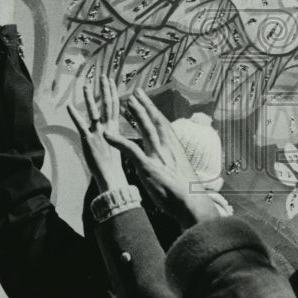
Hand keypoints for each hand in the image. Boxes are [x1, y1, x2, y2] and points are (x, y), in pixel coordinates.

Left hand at [67, 76, 127, 193]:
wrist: (111, 176)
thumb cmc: (114, 165)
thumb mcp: (117, 146)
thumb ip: (113, 136)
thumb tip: (111, 132)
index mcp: (115, 129)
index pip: (116, 106)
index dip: (113, 93)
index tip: (111, 82)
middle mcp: (108, 127)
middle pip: (108, 104)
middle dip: (105, 89)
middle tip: (103, 76)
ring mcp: (98, 132)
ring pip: (94, 110)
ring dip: (90, 97)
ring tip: (86, 85)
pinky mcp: (88, 139)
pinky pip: (80, 124)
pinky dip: (74, 115)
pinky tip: (69, 106)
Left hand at [103, 90, 219, 227]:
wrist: (191, 204)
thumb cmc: (186, 193)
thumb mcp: (179, 174)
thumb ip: (171, 164)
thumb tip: (168, 162)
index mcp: (173, 150)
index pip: (162, 126)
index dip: (153, 111)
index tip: (147, 101)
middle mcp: (166, 149)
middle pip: (154, 122)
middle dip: (145, 106)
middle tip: (135, 93)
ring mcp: (157, 157)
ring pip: (145, 129)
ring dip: (135, 115)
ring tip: (125, 104)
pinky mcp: (148, 167)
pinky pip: (130, 150)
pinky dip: (117, 140)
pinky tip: (106, 134)